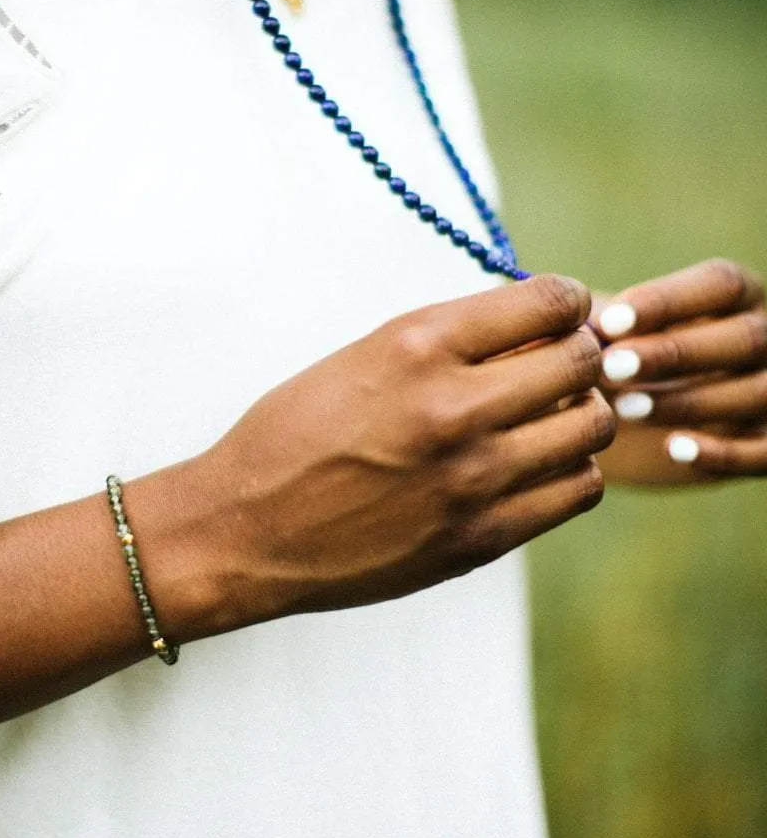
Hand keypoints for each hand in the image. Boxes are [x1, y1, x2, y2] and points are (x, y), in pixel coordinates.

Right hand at [161, 275, 613, 628]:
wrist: (247, 528)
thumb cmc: (298, 431)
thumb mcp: (365, 356)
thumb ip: (452, 338)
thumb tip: (539, 321)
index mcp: (418, 344)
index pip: (549, 301)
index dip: (567, 301)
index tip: (559, 313)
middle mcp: (454, 406)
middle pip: (582, 362)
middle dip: (581, 353)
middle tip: (560, 363)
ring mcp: (474, 477)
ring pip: (591, 428)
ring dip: (579, 413)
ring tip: (548, 417)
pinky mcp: (482, 536)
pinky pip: (577, 488)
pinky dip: (570, 469)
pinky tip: (536, 464)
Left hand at [593, 259, 766, 483]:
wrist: (642, 417)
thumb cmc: (626, 354)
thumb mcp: (616, 330)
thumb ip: (602, 321)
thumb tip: (571, 323)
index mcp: (738, 296)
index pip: (721, 284)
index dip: (666, 301)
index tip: (608, 322)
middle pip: (743, 337)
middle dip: (675, 353)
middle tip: (610, 366)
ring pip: (754, 393)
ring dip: (689, 401)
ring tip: (625, 409)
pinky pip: (763, 451)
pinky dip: (722, 452)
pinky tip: (674, 449)